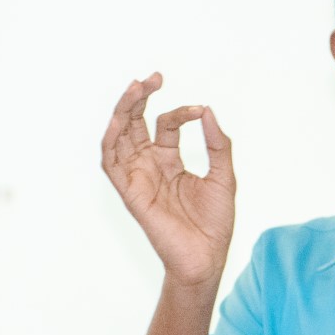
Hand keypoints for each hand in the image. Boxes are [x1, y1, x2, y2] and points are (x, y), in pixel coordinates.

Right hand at [102, 72, 234, 285]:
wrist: (207, 258)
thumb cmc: (215, 223)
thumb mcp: (223, 176)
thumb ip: (217, 144)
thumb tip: (207, 110)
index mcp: (170, 161)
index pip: (166, 125)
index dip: (181, 112)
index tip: (199, 110)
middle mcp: (150, 166)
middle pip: (135, 124)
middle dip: (140, 98)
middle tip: (153, 77)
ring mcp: (138, 178)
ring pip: (119, 137)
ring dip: (123, 112)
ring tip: (135, 88)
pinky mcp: (131, 193)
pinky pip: (112, 164)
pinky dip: (111, 142)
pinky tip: (119, 121)